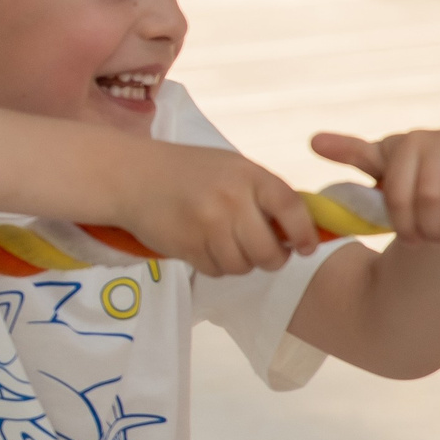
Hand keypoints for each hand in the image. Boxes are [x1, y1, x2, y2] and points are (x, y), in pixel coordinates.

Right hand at [108, 144, 316, 275]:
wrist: (132, 176)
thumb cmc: (187, 171)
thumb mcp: (231, 168)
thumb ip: (262, 193)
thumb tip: (297, 230)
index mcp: (248, 175)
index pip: (292, 209)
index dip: (305, 234)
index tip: (306, 248)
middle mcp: (231, 200)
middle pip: (269, 251)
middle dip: (273, 259)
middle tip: (267, 255)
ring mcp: (208, 225)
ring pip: (243, 266)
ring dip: (241, 264)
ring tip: (230, 247)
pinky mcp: (187, 246)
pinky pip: (216, 270)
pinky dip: (215, 266)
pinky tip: (205, 247)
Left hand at [313, 127, 439, 241]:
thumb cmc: (417, 185)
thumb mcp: (383, 174)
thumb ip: (352, 155)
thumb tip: (314, 140)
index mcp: (406, 143)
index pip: (397, 191)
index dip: (405, 222)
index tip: (410, 239)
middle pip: (430, 192)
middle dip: (432, 226)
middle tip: (436, 241)